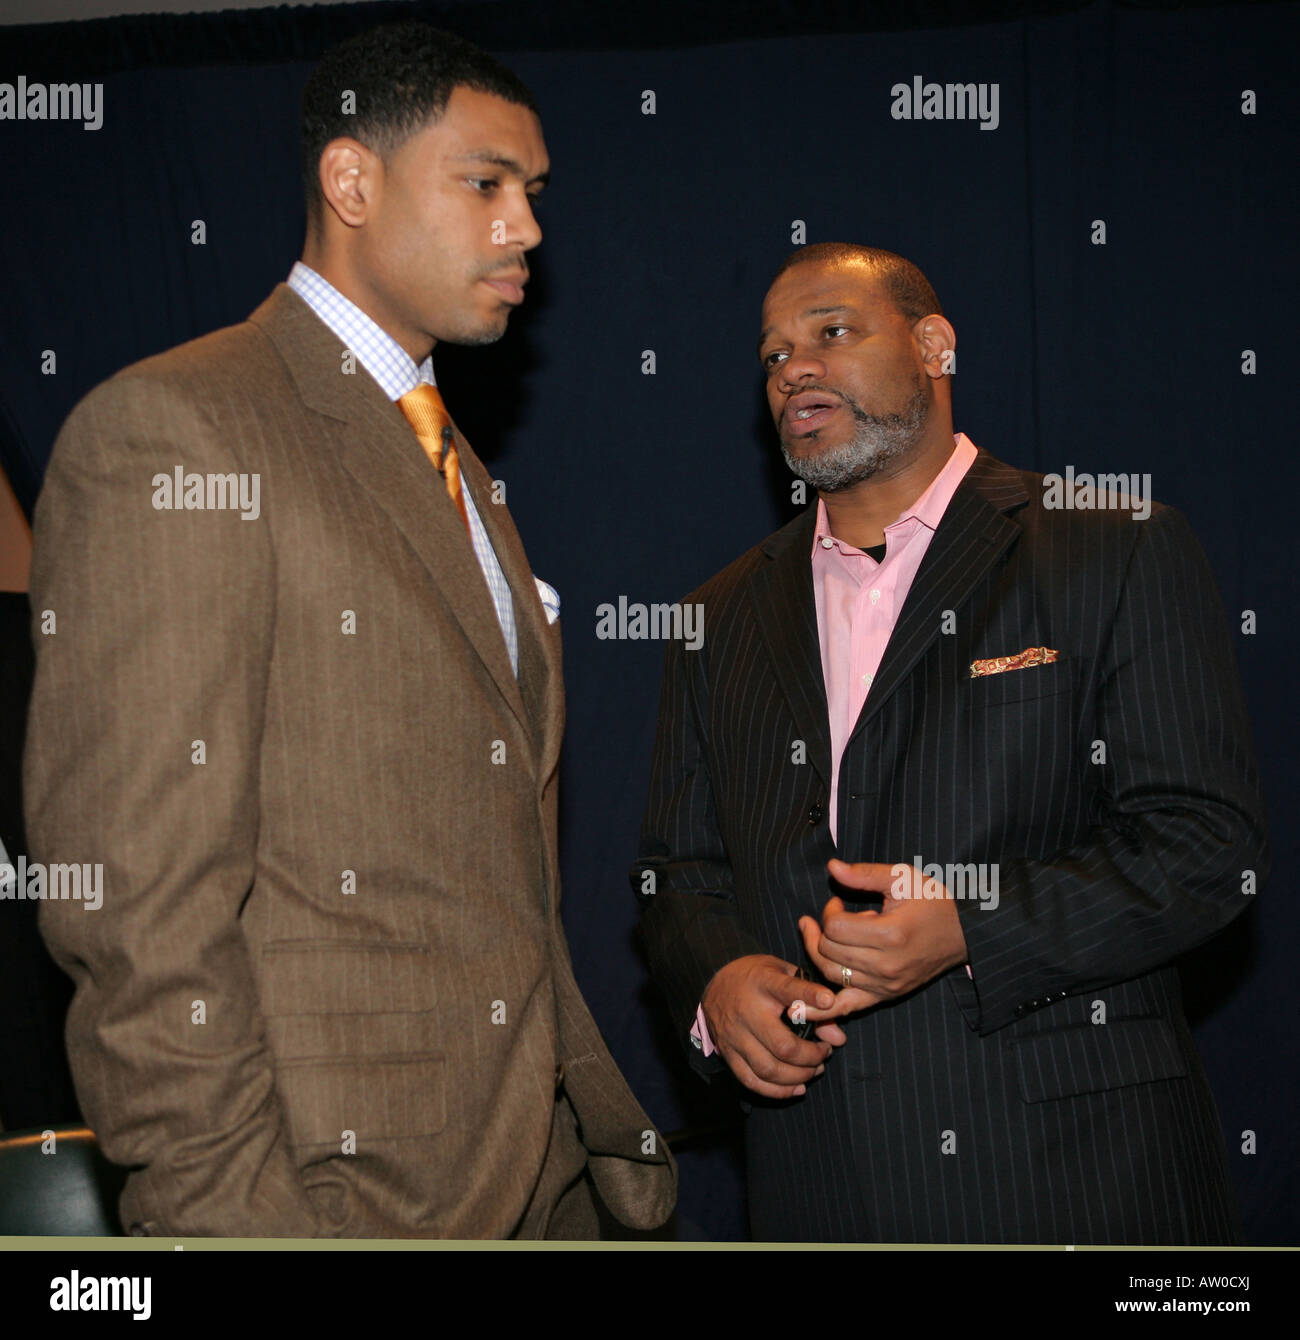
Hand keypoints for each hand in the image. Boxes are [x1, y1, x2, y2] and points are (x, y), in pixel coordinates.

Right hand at [701, 955, 838, 1098]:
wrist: (713, 981)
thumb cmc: (757, 977)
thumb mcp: (783, 973)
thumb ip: (812, 1001)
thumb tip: (838, 1038)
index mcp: (763, 983)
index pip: (787, 989)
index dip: (810, 995)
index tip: (830, 1001)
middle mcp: (747, 1011)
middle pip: (782, 1046)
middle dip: (811, 1057)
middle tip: (824, 1053)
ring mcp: (735, 1036)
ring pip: (768, 1069)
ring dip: (798, 1076)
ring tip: (814, 1069)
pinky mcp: (727, 1053)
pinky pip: (751, 1081)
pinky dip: (777, 1091)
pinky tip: (796, 1087)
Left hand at [798, 859, 969, 1012]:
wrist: (963, 934)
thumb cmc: (932, 901)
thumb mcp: (901, 878)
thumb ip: (864, 874)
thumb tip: (831, 866)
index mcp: (891, 934)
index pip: (835, 928)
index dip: (829, 911)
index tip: (839, 902)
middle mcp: (886, 965)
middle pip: (829, 951)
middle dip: (823, 930)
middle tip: (834, 916)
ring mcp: (885, 985)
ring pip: (831, 974)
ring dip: (819, 953)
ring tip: (822, 935)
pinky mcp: (885, 996)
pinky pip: (846, 1007)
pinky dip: (820, 1010)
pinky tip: (798, 1007)